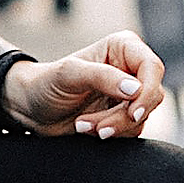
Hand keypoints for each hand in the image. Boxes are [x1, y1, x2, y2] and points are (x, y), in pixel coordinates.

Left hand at [1, 30, 165, 138]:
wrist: (31, 108)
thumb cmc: (46, 83)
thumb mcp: (70, 74)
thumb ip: (102, 77)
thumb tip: (136, 88)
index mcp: (123, 48)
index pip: (152, 68)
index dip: (147, 91)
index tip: (133, 112)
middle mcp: (130, 69)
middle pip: (152, 96)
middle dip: (125, 116)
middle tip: (98, 127)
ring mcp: (127, 95)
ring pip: (142, 117)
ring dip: (113, 127)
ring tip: (82, 125)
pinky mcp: (121, 116)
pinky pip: (131, 130)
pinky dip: (111, 134)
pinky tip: (85, 129)